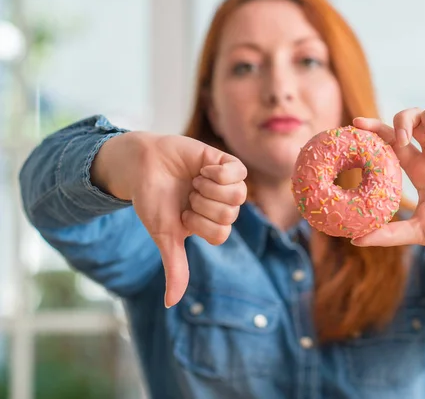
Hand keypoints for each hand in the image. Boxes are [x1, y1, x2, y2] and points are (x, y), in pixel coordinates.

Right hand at [92, 132, 246, 306]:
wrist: (142, 164)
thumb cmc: (153, 201)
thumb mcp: (165, 235)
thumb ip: (175, 266)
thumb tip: (170, 304)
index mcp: (212, 225)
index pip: (221, 234)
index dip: (199, 224)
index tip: (183, 214)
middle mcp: (223, 206)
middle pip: (230, 215)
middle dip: (202, 205)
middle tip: (188, 195)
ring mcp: (227, 185)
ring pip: (238, 196)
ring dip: (210, 189)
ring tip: (195, 182)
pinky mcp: (227, 163)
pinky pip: (239, 172)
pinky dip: (218, 173)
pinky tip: (203, 169)